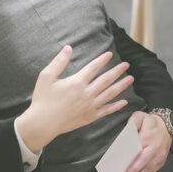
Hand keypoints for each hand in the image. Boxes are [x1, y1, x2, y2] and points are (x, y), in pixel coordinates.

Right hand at [16, 46, 133, 152]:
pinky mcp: (90, 117)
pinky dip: (116, 106)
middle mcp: (86, 94)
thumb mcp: (46, 77)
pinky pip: (106, 111)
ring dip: (121, 86)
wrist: (42, 123)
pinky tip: (124, 102)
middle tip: (126, 65)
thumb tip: (68, 48)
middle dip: (117, 71)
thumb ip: (59, 61)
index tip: (110, 54)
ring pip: (110, 94)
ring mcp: (90, 106)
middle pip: (106, 80)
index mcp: (76, 82)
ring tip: (130, 79)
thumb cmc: (42, 99)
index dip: (102, 60)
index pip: (93, 67)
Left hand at [122, 111, 170, 171]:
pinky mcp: (162, 160)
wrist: (168, 126)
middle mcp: (155, 147)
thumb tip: (126, 129)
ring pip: (150, 169)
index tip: (125, 170)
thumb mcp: (141, 116)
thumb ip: (133, 121)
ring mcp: (160, 155)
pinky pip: (154, 170)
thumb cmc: (151, 122)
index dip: (133, 162)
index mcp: (148, 137)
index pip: (139, 150)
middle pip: (145, 162)